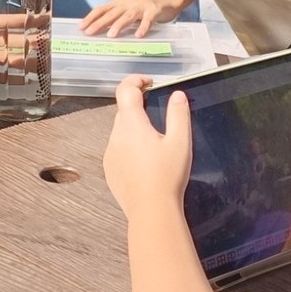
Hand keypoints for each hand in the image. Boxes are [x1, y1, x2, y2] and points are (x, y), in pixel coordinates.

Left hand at [81, 0, 178, 37]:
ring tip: (110, 35)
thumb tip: (96, 30)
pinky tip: (138, 36)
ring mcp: (141, 7)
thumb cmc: (142, 9)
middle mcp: (127, 4)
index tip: (81, 27)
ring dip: (118, 25)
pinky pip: (148, 20)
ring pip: (127, 16)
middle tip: (89, 32)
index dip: (91, 17)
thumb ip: (114, 19)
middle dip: (99, 23)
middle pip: (111, 13)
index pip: (101, 9)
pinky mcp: (153, 11)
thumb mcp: (125, 11)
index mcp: (118, 3)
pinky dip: (143, 27)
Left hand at [104, 76, 191, 211]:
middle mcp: (116, 136)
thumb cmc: (167, 176)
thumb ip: (178, 114)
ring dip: (134, 129)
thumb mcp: (181, 142)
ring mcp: (110, 153)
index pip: (125, 90)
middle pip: (124, 111)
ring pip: (121, 132)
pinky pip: (118, 149)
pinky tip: (146, 162)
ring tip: (156, 143)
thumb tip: (177, 95)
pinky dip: (129, 147)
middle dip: (139, 107)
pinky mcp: (110, 169)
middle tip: (159, 113)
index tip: (149, 82)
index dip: (136, 80)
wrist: (151, 210)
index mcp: (132, 125)